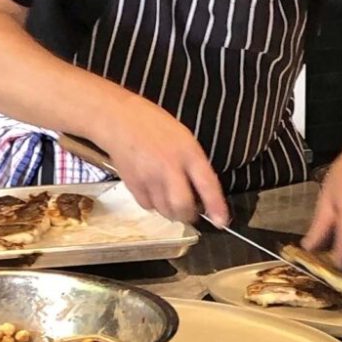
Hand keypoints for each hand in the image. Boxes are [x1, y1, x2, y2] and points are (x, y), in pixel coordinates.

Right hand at [94, 95, 228, 227]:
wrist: (119, 120)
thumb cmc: (155, 125)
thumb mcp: (184, 138)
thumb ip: (194, 164)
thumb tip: (203, 193)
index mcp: (188, 152)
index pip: (207, 184)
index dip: (216, 206)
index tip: (221, 221)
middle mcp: (169, 167)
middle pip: (182, 206)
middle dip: (187, 214)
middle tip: (189, 210)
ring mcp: (149, 177)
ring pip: (164, 210)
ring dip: (171, 211)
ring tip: (169, 196)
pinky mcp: (133, 185)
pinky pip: (147, 206)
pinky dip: (153, 204)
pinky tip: (153, 189)